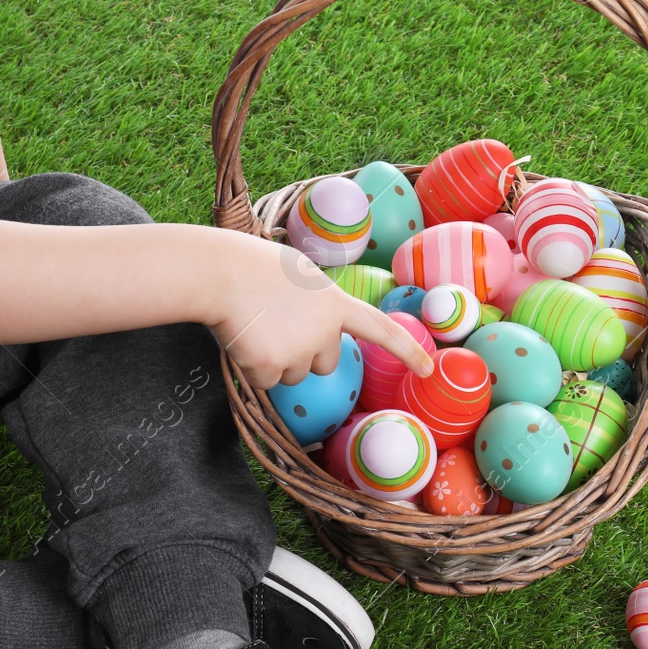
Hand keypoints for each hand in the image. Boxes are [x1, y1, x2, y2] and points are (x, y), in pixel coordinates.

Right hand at [212, 240, 433, 389]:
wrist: (218, 272)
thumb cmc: (252, 267)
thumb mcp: (300, 276)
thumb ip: (318, 305)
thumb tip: (317, 333)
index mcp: (336, 304)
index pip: (381, 330)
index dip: (407, 351)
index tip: (429, 370)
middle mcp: (325, 331)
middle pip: (324, 362)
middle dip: (302, 350)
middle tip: (275, 321)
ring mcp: (300, 352)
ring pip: (294, 375)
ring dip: (276, 358)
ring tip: (257, 325)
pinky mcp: (272, 368)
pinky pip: (266, 382)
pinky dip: (252, 367)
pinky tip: (243, 339)